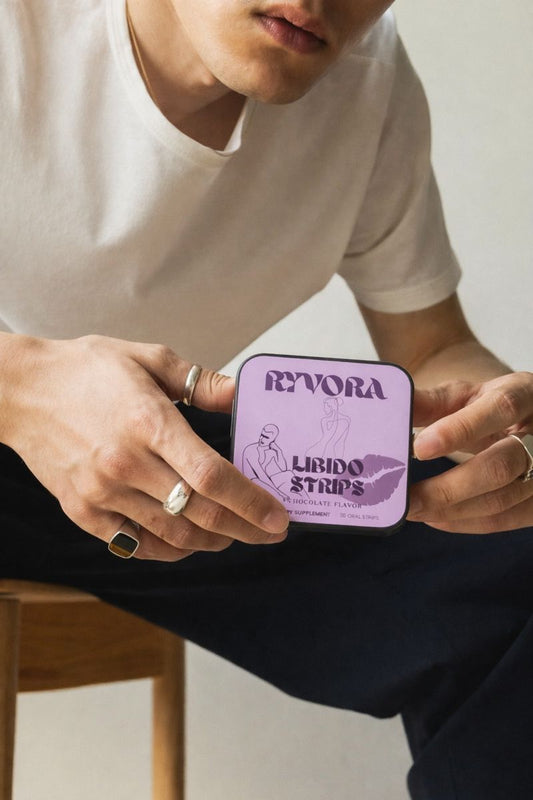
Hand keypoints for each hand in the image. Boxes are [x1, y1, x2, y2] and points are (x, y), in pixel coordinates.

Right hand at [2, 335, 288, 559]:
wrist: (23, 391)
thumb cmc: (87, 370)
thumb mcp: (147, 358)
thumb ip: (200, 381)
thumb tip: (242, 396)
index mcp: (149, 422)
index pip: (212, 475)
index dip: (251, 501)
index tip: (278, 515)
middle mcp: (126, 464)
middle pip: (200, 514)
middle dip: (246, 529)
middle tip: (271, 532)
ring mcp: (102, 493)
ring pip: (173, 537)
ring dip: (213, 542)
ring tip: (235, 534)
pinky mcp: (83, 511)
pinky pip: (136, 545)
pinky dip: (170, 549)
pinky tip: (189, 540)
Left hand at [407, 372, 532, 532]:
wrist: (527, 420)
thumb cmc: (489, 406)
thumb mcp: (464, 395)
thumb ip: (430, 402)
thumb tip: (392, 409)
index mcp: (525, 393)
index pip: (500, 409)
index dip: (460, 429)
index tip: (420, 448)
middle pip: (501, 466)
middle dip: (449, 487)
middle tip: (407, 499)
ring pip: (502, 499)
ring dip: (451, 510)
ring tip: (412, 509)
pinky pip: (504, 520)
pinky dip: (465, 522)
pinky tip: (433, 518)